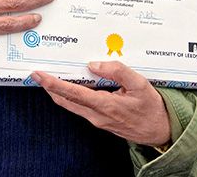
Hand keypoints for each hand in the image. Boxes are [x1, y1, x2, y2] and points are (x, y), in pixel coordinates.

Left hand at [32, 61, 170, 146]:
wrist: (160, 131)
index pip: (72, 93)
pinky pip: (79, 106)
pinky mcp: (99, 119)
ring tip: (49, 76)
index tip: (38, 75)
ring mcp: (96, 119)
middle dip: (49, 87)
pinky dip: (70, 95)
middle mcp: (96, 115)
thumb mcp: (140, 84)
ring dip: (58, 91)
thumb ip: (118, 71)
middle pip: (65, 100)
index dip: (53, 83)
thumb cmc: (151, 108)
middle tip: (36, 73)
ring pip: (70, 104)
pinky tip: (71, 84)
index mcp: (105, 106)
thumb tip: (94, 64)